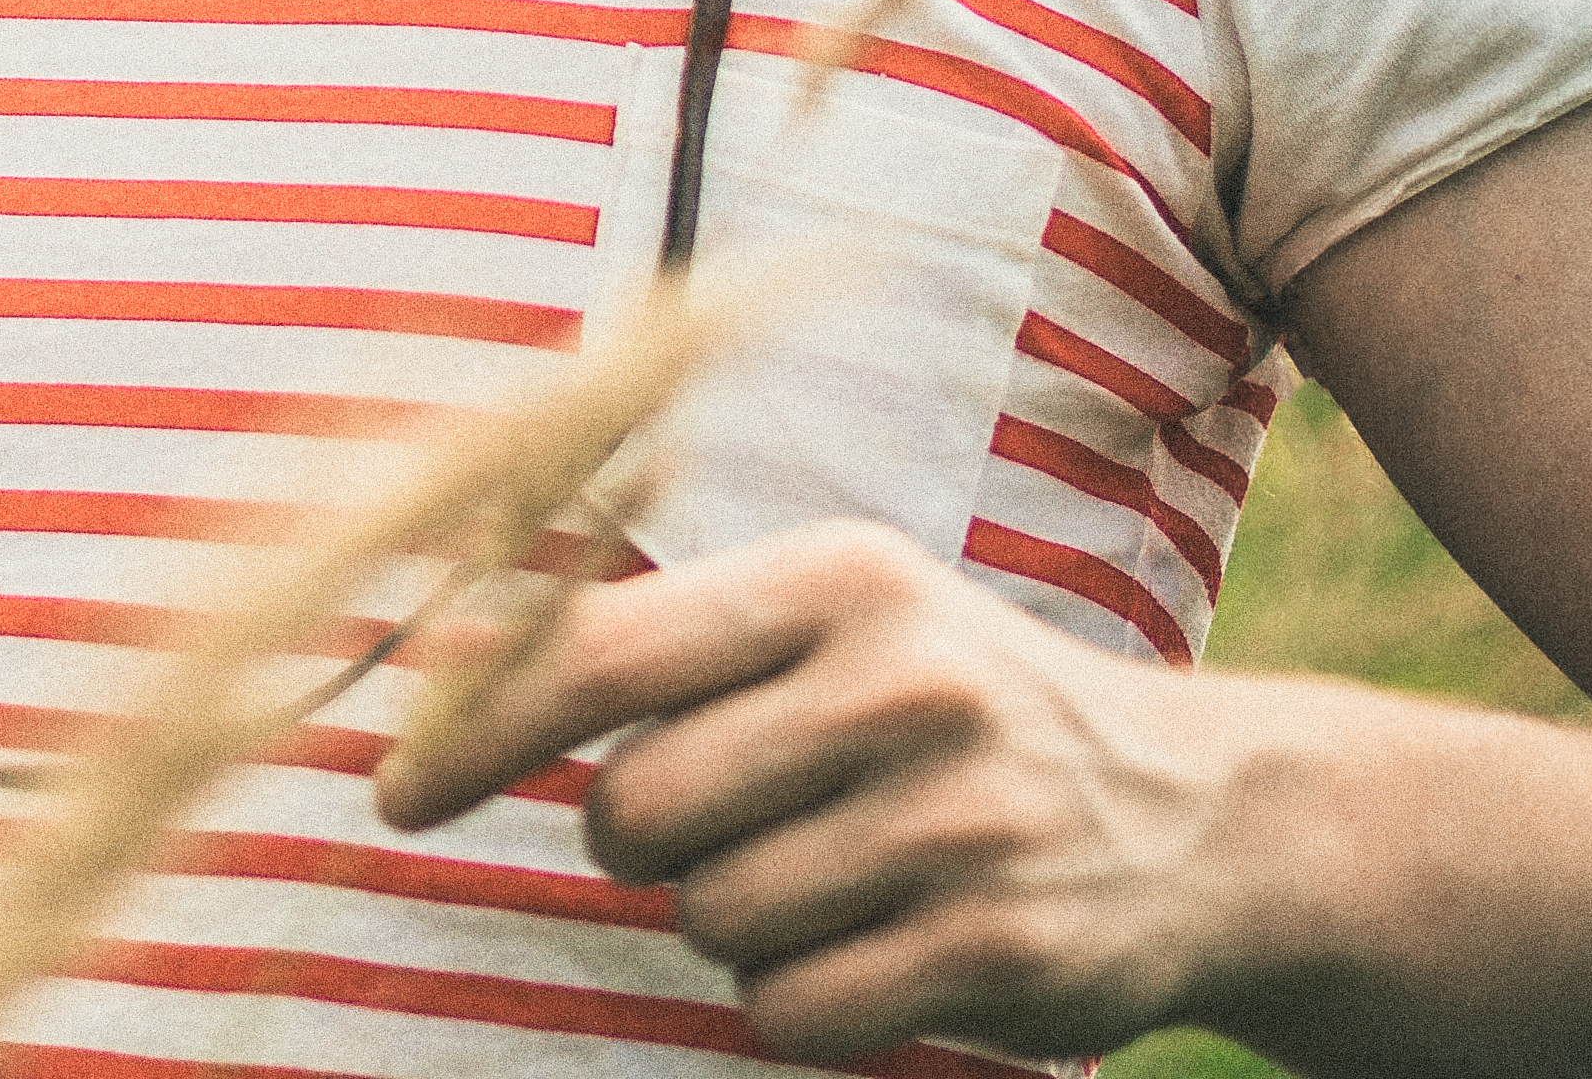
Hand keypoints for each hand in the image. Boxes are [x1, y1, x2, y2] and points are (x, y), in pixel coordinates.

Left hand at [376, 520, 1267, 1068]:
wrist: (1196, 810)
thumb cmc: (949, 697)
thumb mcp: (832, 613)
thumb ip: (662, 632)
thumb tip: (453, 660)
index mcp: (837, 577)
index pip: (602, 652)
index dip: (479, 730)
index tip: (395, 790)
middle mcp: (898, 683)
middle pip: (639, 808)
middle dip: (638, 837)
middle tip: (712, 823)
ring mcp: (956, 822)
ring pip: (708, 919)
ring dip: (730, 918)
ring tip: (823, 872)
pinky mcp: (997, 950)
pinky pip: (789, 1014)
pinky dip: (794, 1000)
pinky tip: (869, 945)